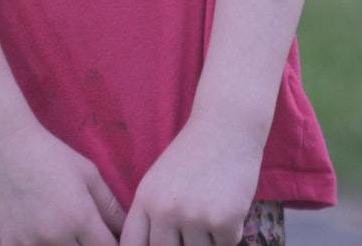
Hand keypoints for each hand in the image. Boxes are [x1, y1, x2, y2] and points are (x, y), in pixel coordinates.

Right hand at [0, 121, 124, 245]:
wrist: (3, 146)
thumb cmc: (50, 155)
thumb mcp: (88, 174)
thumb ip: (110, 207)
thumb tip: (128, 231)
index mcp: (81, 218)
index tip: (110, 240)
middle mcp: (56, 236)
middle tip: (86, 236)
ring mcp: (29, 243)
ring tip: (67, 237)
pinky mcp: (8, 244)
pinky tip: (42, 238)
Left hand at [120, 114, 260, 245]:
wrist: (227, 126)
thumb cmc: (192, 156)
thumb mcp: (158, 182)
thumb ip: (151, 217)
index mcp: (145, 199)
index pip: (131, 245)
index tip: (161, 243)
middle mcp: (165, 210)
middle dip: (182, 244)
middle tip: (194, 217)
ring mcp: (194, 216)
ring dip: (208, 238)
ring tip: (212, 205)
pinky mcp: (224, 220)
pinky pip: (226, 243)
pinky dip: (230, 231)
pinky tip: (229, 204)